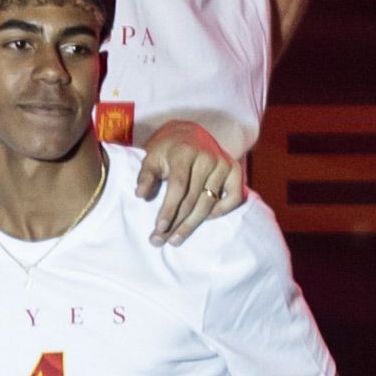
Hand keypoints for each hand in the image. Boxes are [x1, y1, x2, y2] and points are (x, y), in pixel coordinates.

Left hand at [136, 120, 243, 244]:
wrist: (191, 134)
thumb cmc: (168, 151)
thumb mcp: (152, 157)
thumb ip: (146, 175)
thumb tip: (140, 195)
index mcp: (185, 152)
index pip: (178, 186)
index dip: (169, 209)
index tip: (159, 228)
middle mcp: (207, 157)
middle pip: (193, 198)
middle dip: (176, 223)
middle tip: (161, 241)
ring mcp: (224, 164)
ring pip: (209, 202)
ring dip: (192, 224)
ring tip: (176, 239)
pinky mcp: (235, 170)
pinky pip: (234, 198)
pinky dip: (220, 211)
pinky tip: (204, 219)